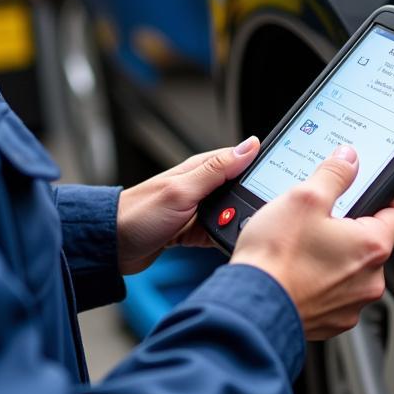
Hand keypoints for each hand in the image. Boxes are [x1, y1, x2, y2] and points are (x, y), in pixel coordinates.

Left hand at [116, 136, 259, 274]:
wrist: (111, 248)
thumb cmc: (138, 214)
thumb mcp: (182, 190)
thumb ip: (216, 170)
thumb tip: (249, 145)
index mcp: (199, 169)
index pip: (240, 160)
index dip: (261, 165)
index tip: (283, 174)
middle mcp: (200, 187)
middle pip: (238, 190)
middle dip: (252, 200)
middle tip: (266, 213)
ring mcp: (196, 209)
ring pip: (230, 213)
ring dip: (236, 222)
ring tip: (247, 231)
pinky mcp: (192, 231)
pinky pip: (217, 232)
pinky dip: (223, 239)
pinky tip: (230, 244)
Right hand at [231, 146, 393, 339]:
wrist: (252, 306)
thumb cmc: (277, 258)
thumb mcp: (305, 198)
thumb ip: (334, 174)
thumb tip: (348, 159)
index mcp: (371, 247)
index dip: (388, 196)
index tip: (373, 190)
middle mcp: (369, 281)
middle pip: (372, 242)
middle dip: (350, 227)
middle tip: (321, 216)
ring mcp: (350, 305)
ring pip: (352, 268)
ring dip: (335, 255)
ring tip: (303, 244)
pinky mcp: (330, 321)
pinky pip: (334, 292)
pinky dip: (320, 279)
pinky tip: (297, 268)